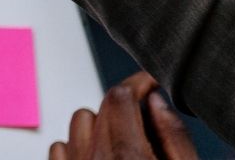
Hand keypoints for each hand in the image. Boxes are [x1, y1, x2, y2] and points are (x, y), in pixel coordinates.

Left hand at [49, 72, 198, 159]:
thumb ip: (174, 136)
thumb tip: (156, 100)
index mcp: (128, 156)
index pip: (120, 96)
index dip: (138, 83)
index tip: (150, 83)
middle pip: (101, 107)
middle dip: (125, 106)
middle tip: (146, 122)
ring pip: (79, 123)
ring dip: (100, 125)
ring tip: (123, 143)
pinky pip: (59, 148)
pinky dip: (77, 146)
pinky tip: (99, 157)